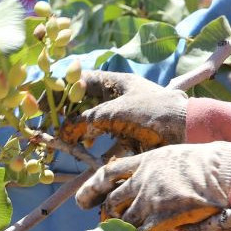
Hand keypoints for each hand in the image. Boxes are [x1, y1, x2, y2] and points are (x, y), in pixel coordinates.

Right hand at [59, 71, 187, 150]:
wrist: (191, 130)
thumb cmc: (154, 113)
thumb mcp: (115, 114)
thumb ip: (86, 121)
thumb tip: (62, 131)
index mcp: (116, 82)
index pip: (78, 80)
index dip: (57, 89)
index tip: (40, 102)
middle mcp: (118, 96)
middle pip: (82, 102)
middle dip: (64, 114)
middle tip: (47, 126)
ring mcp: (124, 115)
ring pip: (91, 121)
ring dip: (77, 130)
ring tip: (65, 140)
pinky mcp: (130, 133)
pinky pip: (105, 136)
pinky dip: (93, 143)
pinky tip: (87, 150)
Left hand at [75, 142, 230, 230]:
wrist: (230, 173)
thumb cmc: (216, 164)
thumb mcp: (181, 157)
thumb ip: (163, 171)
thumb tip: (158, 186)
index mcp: (147, 161)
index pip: (109, 173)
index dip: (92, 188)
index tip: (82, 201)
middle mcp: (142, 180)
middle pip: (113, 201)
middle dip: (107, 217)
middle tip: (107, 228)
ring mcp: (150, 200)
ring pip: (125, 222)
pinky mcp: (161, 218)